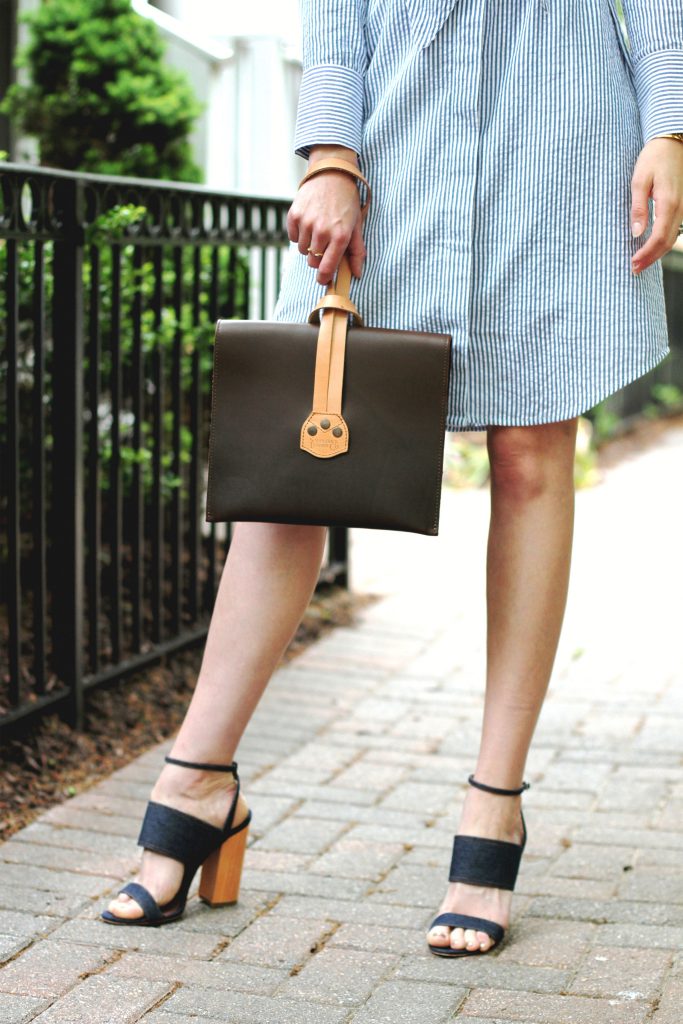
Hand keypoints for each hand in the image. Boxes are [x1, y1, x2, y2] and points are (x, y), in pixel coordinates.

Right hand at [287, 145, 366, 285]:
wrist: (331, 173)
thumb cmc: (346, 201)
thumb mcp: (356, 225)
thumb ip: (357, 251)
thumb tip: (357, 274)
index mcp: (340, 236)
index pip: (327, 268)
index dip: (324, 277)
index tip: (323, 279)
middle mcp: (322, 231)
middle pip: (313, 261)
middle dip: (318, 258)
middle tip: (324, 245)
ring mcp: (306, 223)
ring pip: (302, 250)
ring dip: (309, 245)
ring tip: (317, 229)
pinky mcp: (294, 215)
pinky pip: (293, 237)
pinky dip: (299, 234)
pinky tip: (308, 222)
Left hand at [630, 137, 682, 274]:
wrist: (673, 141)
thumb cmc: (654, 158)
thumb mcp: (639, 180)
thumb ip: (638, 207)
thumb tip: (637, 233)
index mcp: (669, 203)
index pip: (659, 237)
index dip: (646, 254)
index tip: (633, 264)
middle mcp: (680, 208)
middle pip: (668, 242)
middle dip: (651, 258)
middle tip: (634, 270)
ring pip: (673, 238)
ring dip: (657, 253)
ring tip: (640, 262)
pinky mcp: (682, 206)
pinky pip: (674, 229)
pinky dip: (663, 242)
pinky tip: (650, 247)